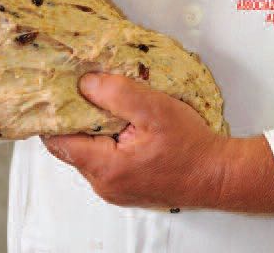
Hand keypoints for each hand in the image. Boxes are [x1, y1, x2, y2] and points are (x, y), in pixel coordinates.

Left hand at [42, 72, 226, 210]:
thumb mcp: (153, 108)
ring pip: (87, 151)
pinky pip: (104, 159)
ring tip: (106, 101)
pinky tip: (122, 121)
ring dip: (93, 127)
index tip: (58, 88)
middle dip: (75, 116)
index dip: (55, 112)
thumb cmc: (191, 145)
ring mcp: (114, 188)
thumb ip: (116, 93)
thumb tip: (84, 84)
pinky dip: (106, 138)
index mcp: (105, 168)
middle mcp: (104, 184)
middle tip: (84, 88)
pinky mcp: (125, 186)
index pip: (58, 141)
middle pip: (71, 145)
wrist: (219, 175)